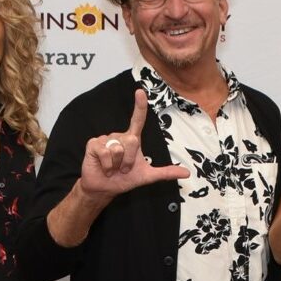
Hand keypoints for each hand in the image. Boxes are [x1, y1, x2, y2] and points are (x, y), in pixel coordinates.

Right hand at [75, 90, 189, 196]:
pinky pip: (105, 153)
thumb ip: (166, 172)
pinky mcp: (93, 144)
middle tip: (123, 169)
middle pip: (132, 141)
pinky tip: (104, 168)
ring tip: (113, 168)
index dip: (139, 106)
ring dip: (117, 164)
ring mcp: (105, 138)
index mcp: (132, 139)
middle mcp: (120, 136)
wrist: (105, 189)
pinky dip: (107, 166)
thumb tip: (187, 173)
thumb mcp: (147, 176)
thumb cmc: (124, 179)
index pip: (137, 119)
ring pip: (118, 149)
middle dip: (129, 160)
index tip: (140, 91)